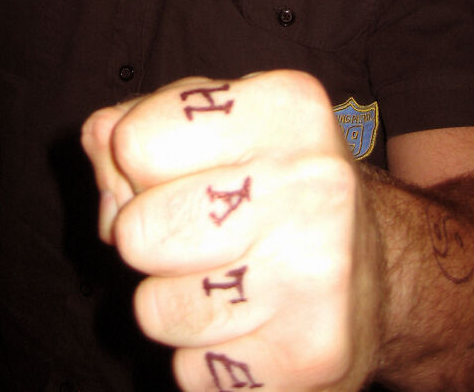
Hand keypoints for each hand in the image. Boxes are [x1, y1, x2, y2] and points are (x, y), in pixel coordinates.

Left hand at [82, 71, 380, 390]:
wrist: (375, 272)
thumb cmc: (270, 182)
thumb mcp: (214, 126)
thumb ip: (142, 120)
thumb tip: (97, 138)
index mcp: (287, 108)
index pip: (134, 143)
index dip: (135, 164)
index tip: (178, 172)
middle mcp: (313, 180)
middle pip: (137, 232)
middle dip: (148, 239)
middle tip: (198, 234)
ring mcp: (318, 271)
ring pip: (154, 311)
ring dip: (173, 303)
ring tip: (227, 279)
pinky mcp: (313, 354)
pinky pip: (191, 372)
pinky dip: (205, 357)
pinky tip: (250, 324)